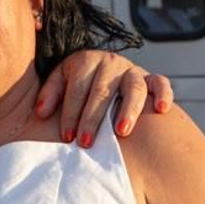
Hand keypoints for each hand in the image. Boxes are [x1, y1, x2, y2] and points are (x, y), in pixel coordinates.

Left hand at [36, 49, 173, 145]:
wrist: (100, 73)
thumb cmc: (77, 84)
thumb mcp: (60, 82)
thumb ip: (49, 95)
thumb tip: (41, 113)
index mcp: (86, 60)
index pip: (77, 89)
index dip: (71, 113)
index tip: (66, 137)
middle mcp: (110, 62)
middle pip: (102, 91)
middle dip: (92, 119)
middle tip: (86, 143)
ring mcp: (132, 70)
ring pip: (134, 87)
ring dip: (128, 110)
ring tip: (121, 132)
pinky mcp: (150, 78)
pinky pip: (161, 83)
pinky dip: (163, 93)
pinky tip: (162, 109)